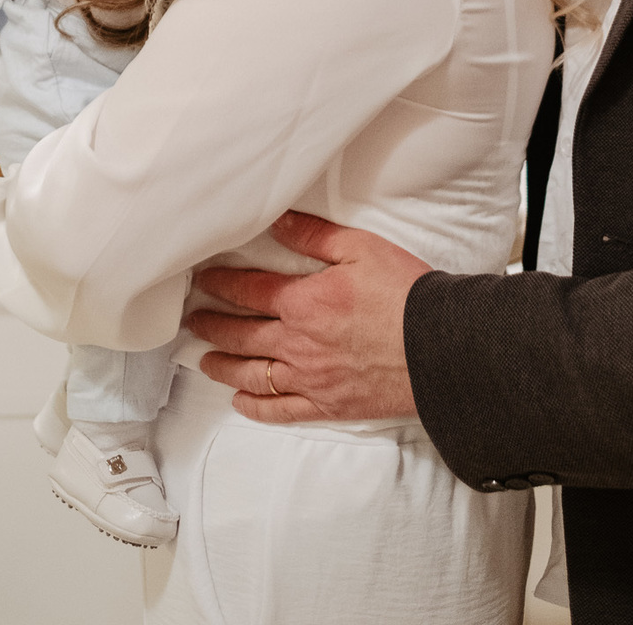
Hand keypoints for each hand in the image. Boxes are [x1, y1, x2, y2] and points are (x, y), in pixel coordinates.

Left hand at [186, 211, 429, 423]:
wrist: (438, 347)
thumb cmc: (403, 293)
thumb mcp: (360, 248)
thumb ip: (313, 235)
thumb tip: (276, 221)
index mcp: (302, 302)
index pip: (250, 290)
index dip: (222, 284)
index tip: (203, 281)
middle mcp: (296, 344)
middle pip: (243, 335)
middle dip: (213, 325)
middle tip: (194, 321)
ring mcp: (309, 379)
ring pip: (253, 376)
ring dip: (224, 367)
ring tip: (206, 360)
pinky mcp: (327, 405)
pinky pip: (281, 412)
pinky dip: (256, 409)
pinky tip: (240, 404)